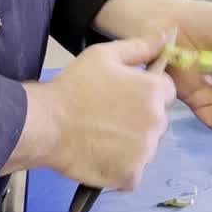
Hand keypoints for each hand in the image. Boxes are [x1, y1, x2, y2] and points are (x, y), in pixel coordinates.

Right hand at [45, 33, 176, 190]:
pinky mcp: (131, 175)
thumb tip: (167, 35)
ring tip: (102, 137)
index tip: (123, 97)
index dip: (145, 93)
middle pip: (158, 121)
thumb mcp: (105, 55)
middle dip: (140, 119)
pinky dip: (120, 168)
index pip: (166, 92)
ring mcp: (145, 151)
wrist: (45, 125)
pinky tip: (101, 156)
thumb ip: (141, 46)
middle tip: (109, 117)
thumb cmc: (73, 87)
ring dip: (132, 145)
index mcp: (155, 91)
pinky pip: (133, 172)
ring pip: (146, 147)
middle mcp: (157, 122)